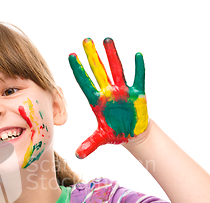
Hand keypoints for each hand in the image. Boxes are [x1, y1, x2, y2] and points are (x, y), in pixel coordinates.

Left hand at [69, 38, 147, 158]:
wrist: (132, 134)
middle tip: (85, 40)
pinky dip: (138, 68)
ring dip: (112, 55)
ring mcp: (122, 91)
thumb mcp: (101, 139)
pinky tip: (137, 55)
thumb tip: (78, 156)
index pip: (85, 83)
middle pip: (99, 71)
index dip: (79, 71)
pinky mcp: (137, 94)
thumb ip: (90, 145)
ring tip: (107, 39)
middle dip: (92, 56)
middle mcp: (108, 93)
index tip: (71, 56)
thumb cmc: (115, 133)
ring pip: (116, 70)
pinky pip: (138, 78)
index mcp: (97, 102)